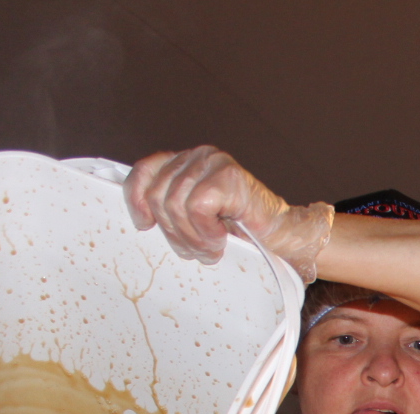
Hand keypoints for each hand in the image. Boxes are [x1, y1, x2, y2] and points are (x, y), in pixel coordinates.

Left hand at [123, 146, 333, 281]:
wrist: (283, 238)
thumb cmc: (241, 232)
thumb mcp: (195, 220)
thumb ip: (172, 210)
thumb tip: (143, 220)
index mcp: (184, 162)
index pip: (143, 172)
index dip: (135, 201)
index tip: (145, 226)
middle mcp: (196, 156)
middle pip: (157, 195)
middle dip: (173, 231)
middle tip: (195, 251)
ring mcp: (213, 162)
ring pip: (176, 204)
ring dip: (192, 237)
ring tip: (210, 250)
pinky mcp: (228, 176)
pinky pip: (197, 207)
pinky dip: (206, 231)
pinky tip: (222, 239)